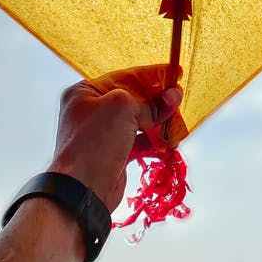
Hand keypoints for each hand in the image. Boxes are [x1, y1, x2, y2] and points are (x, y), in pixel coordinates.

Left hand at [49, 64, 182, 211]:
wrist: (83, 188)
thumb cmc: (94, 141)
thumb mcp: (123, 108)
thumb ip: (150, 102)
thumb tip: (173, 96)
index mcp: (85, 92)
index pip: (124, 77)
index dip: (152, 75)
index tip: (174, 72)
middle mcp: (91, 111)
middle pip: (133, 99)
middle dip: (157, 100)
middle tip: (178, 98)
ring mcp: (102, 134)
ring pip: (137, 121)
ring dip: (158, 121)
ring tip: (177, 121)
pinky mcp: (113, 154)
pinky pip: (138, 141)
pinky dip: (154, 140)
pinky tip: (170, 139)